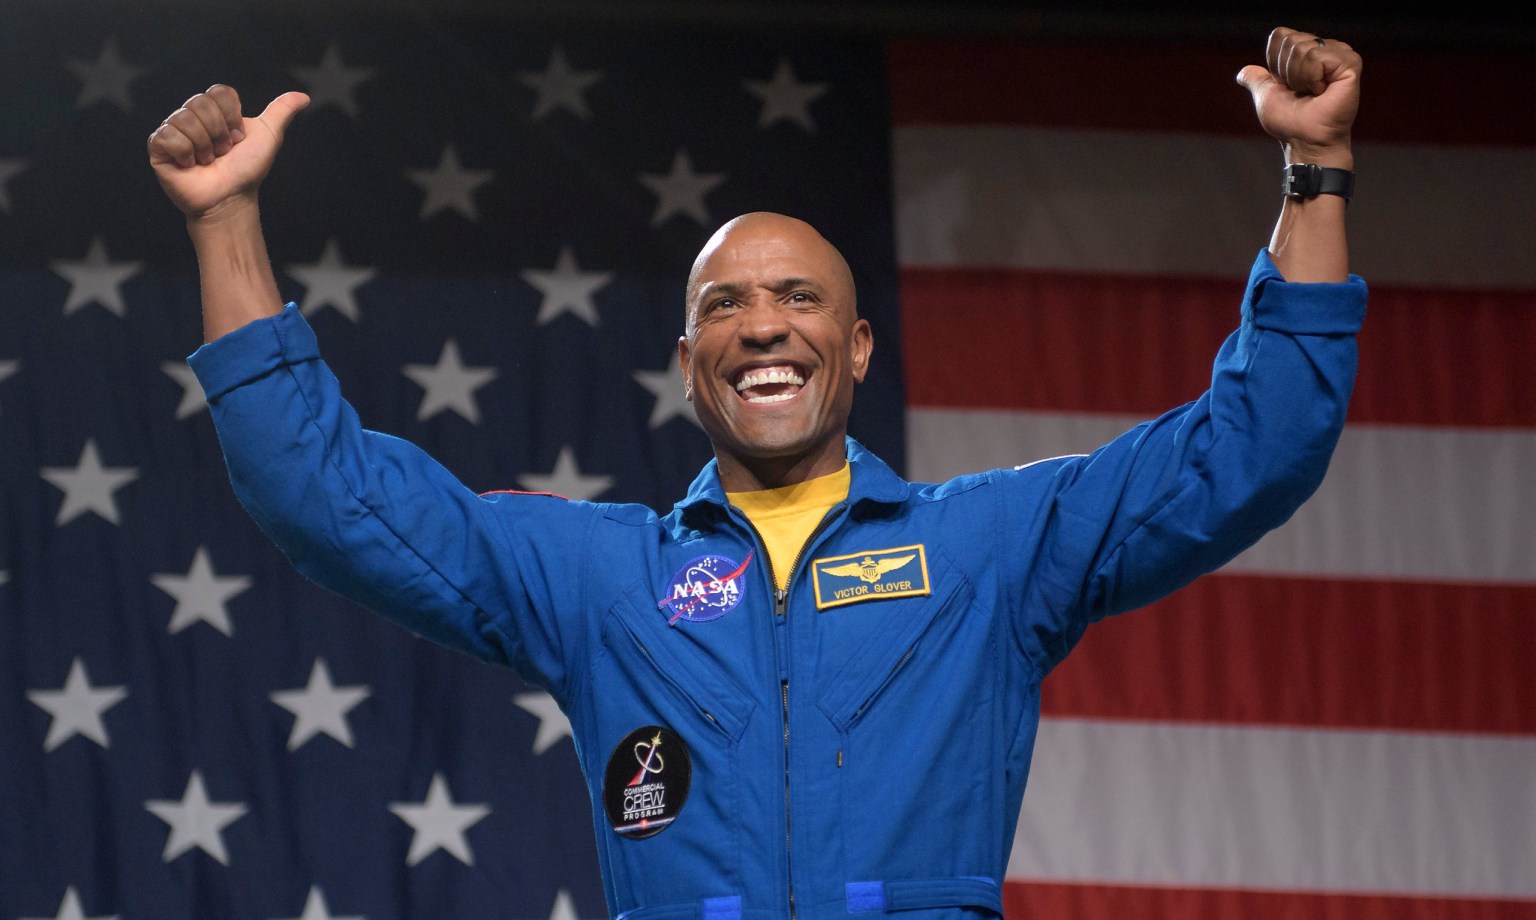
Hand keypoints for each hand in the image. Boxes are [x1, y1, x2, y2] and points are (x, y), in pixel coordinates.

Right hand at [147, 85, 309, 219]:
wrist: (230, 198)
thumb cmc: (246, 170)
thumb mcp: (268, 137)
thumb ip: (281, 112)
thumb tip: (303, 96)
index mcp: (214, 110)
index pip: (219, 93)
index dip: (233, 118)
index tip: (237, 139)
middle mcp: (192, 116)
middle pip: (201, 104)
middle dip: (219, 134)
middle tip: (221, 153)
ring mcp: (173, 129)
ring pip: (186, 119)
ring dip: (204, 147)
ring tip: (206, 161)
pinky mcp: (158, 146)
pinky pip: (169, 135)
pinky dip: (185, 154)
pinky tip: (189, 165)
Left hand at [1236, 27, 1360, 166]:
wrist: (1305, 141)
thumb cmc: (1289, 123)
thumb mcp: (1266, 97)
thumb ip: (1256, 80)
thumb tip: (1244, 73)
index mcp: (1307, 55)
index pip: (1280, 36)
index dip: (1275, 63)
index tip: (1287, 86)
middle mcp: (1325, 50)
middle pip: (1291, 40)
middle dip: (1287, 71)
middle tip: (1302, 92)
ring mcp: (1340, 54)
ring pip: (1303, 48)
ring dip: (1299, 77)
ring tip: (1313, 93)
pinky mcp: (1350, 63)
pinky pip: (1316, 57)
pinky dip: (1311, 78)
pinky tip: (1323, 91)